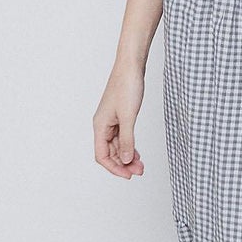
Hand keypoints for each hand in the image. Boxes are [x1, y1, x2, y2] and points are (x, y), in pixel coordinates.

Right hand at [94, 61, 145, 177]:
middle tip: (139, 171)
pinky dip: (129, 146)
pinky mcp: (120, 115)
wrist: (131, 66)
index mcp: (100, 125)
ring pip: (117, 146)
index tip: (128, 175)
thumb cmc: (126, 86)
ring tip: (141, 165)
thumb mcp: (128, 117)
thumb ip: (127, 140)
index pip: (101, 155)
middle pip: (109, 153)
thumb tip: (125, 160)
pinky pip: (122, 137)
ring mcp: (111, 121)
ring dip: (127, 157)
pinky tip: (137, 153)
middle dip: (123, 164)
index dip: (114, 168)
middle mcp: (103, 125)